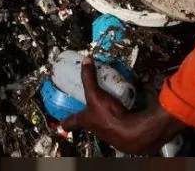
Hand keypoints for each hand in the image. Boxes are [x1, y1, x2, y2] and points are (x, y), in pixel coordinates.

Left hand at [61, 57, 186, 154]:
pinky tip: (121, 102)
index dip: (64, 121)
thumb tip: (85, 62)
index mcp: (84, 121)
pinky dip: (118, 111)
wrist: (133, 131)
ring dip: (102, 112)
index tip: (61, 119)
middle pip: (86, 122)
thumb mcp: (94, 94)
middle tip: (84, 103)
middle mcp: (95, 127)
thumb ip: (89, 78)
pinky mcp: (121, 126)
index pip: (69, 123)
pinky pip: (117, 118)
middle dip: (85, 113)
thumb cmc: (110, 118)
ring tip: (104, 100)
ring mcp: (108, 129)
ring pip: (102, 120)